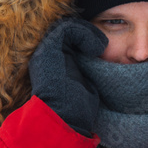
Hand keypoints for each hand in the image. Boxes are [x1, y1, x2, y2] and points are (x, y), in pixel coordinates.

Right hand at [28, 18, 107, 135]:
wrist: (65, 120)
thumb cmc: (78, 110)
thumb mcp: (85, 84)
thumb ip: (86, 70)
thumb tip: (101, 61)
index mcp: (53, 63)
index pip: (68, 40)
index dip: (85, 39)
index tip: (101, 49)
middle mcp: (46, 56)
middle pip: (67, 32)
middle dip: (87, 34)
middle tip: (101, 45)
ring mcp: (45, 52)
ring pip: (67, 27)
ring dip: (87, 33)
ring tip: (100, 46)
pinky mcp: (49, 50)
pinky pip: (67, 29)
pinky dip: (84, 33)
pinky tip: (96, 47)